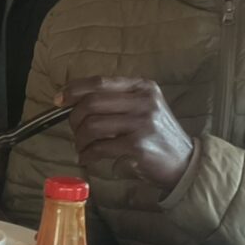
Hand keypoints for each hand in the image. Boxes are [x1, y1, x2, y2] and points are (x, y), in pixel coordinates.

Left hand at [66, 75, 195, 190]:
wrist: (185, 163)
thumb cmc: (157, 136)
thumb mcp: (144, 108)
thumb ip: (117, 101)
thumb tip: (74, 101)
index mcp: (143, 87)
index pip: (100, 82)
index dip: (74, 89)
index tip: (58, 99)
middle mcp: (144, 100)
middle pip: (92, 102)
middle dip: (74, 118)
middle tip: (74, 130)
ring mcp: (142, 122)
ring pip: (92, 125)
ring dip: (80, 139)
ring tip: (82, 147)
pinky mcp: (138, 145)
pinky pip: (100, 147)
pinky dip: (88, 154)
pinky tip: (88, 158)